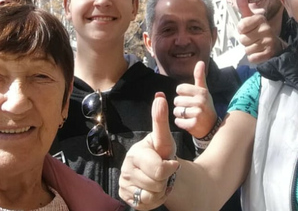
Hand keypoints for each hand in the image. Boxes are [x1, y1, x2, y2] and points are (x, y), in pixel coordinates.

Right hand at [119, 93, 179, 209]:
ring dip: (161, 191)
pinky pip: (146, 205)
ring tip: (159, 181)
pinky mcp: (125, 197)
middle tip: (164, 173)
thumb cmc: (162, 153)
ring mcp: (124, 184)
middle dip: (165, 180)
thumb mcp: (164, 139)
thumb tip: (160, 97)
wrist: (159, 171)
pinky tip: (153, 189)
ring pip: (151, 196)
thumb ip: (161, 120)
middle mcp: (125, 169)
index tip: (172, 164)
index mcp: (135, 153)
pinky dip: (154, 200)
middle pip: (156, 184)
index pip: (159, 169)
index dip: (170, 169)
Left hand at [174, 61, 217, 138]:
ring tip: (189, 115)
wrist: (212, 127)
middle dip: (181, 105)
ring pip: (176, 111)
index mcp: (201, 92)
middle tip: (191, 108)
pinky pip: (178, 121)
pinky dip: (181, 123)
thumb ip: (199, 77)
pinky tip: (188, 122)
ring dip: (180, 114)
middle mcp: (200, 101)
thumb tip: (200, 62)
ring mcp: (198, 113)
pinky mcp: (193, 124)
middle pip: (176, 100)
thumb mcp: (204, 91)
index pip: (180, 88)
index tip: (189, 98)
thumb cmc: (205, 106)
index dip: (182, 94)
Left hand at [235, 0, 285, 63]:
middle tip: (254, 38)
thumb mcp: (251, 17)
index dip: (242, 30)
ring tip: (257, 45)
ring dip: (250, 49)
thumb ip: (244, 6)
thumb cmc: (259, 30)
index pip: (241, 26)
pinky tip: (260, 52)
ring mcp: (269, 41)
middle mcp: (266, 29)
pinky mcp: (270, 53)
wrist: (274, 44)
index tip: (249, 29)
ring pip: (247, 49)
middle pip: (243, 39)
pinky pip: (252, 58)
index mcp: (260, 19)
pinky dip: (254, 57)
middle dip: (245, 41)